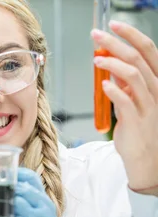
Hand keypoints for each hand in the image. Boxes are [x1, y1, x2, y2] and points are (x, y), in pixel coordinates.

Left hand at [91, 21, 157, 194]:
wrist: (145, 160)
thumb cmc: (136, 131)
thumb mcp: (130, 102)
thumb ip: (124, 85)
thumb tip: (109, 66)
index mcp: (155, 82)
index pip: (147, 50)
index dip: (131, 35)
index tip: (113, 25)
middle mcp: (156, 90)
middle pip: (139, 58)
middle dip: (117, 43)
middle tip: (97, 35)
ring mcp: (149, 105)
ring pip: (135, 75)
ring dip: (114, 64)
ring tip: (96, 59)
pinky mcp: (139, 121)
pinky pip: (127, 101)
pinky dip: (114, 91)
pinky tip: (103, 85)